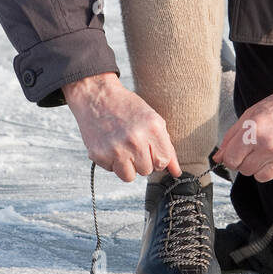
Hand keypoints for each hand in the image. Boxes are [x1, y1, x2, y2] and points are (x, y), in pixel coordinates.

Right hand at [62, 72, 180, 182]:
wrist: (96, 97)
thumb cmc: (127, 108)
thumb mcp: (152, 120)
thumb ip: (166, 147)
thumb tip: (176, 172)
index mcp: (153, 128)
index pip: (163, 161)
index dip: (156, 156)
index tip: (148, 147)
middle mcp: (136, 139)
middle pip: (147, 170)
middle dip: (141, 160)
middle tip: (131, 143)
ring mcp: (117, 148)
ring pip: (129, 176)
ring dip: (126, 165)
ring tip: (121, 147)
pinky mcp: (100, 155)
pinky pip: (112, 171)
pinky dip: (111, 161)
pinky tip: (109, 144)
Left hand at [213, 75, 272, 182]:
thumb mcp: (251, 113)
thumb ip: (231, 136)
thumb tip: (218, 157)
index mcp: (254, 131)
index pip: (231, 160)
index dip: (231, 157)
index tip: (236, 153)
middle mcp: (269, 145)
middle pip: (244, 170)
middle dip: (246, 161)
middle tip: (255, 148)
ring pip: (260, 177)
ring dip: (260, 167)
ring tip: (268, 151)